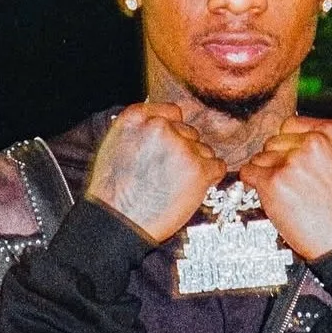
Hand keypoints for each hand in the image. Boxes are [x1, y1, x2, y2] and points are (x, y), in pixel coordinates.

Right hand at [85, 103, 225, 242]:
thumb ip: (140, 128)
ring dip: (196, 165)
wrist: (118, 221)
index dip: (174, 131)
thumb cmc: (113, 190)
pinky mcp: (198, 169)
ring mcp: (181, 147)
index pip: (173, 111)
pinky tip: (192, 189)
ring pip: (203, 149)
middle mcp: (160, 127)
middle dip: (183, 151)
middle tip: (167, 174)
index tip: (168, 147)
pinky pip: (217, 166)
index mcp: (137, 117)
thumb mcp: (115, 144)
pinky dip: (209, 178)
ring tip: (174, 185)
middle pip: (189, 132)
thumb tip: (164, 123)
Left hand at [239, 116, 331, 261]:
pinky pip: (249, 173)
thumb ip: (323, 144)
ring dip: (266, 173)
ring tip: (286, 192)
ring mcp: (292, 163)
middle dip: (277, 159)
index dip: (288, 143)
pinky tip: (268, 193)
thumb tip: (294, 138)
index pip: (291, 124)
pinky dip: (252, 183)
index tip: (289, 155)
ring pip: (260, 158)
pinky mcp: (274, 183)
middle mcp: (312, 143)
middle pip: (274, 141)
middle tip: (291, 180)